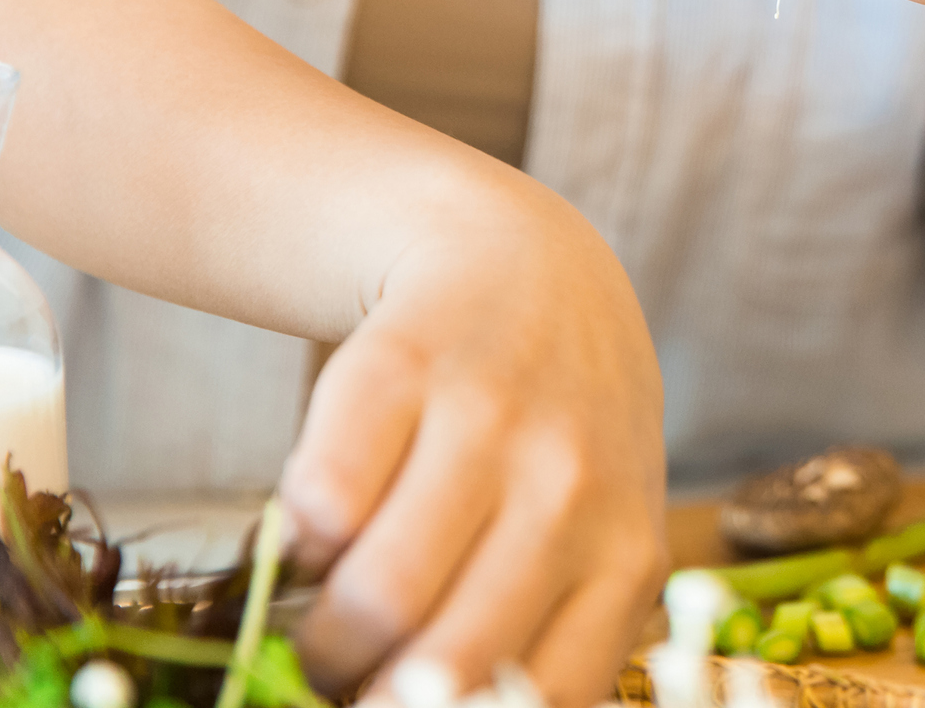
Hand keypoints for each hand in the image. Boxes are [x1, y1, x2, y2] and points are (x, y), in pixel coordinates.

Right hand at [282, 174, 667, 707]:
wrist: (520, 261)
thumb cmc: (555, 432)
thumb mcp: (594, 527)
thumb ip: (548, 631)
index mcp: (624, 554)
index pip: (541, 702)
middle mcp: (570, 489)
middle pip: (446, 662)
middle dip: (372, 701)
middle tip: (347, 685)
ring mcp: (491, 420)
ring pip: (379, 593)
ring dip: (325, 639)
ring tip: (324, 627)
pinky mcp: (406, 366)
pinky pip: (323, 500)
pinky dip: (300, 540)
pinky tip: (322, 530)